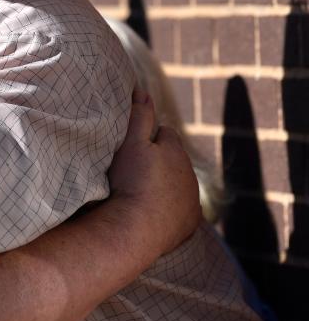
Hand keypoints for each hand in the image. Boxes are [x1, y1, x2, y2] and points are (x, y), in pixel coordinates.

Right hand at [108, 89, 201, 255]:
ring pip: (179, 185)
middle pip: (174, 160)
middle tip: (133, 171)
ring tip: (139, 194)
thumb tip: (143, 91)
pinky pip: (181, 211)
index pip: (165, 133)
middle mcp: (190, 174)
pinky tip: (151, 213)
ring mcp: (192, 200)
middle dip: (159, 162)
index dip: (148, 138)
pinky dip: (169, 209)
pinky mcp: (189, 223)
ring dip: (164, 186)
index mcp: (176, 150)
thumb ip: (139, 116)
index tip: (132, 149)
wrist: (136, 230)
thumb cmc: (130, 182)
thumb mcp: (129, 144)